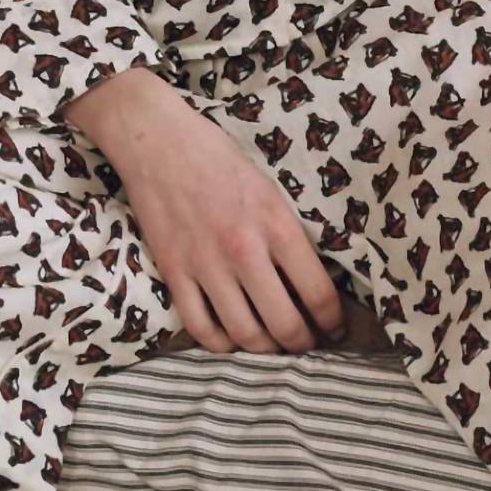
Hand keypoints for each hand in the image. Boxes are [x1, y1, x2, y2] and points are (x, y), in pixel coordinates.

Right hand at [62, 65, 347, 354]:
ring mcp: (206, 264)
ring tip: (271, 346)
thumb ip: (287, 233)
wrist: (156, 140)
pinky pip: (200, 327)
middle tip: (306, 344)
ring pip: (245, 334)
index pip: (318, 293)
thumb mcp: (268, 188)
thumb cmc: (216, 157)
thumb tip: (307, 279)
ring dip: (265, 350)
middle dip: (303, 344)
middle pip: (286, 325)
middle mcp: (244, 250)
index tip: (334, 328)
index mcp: (276, 224)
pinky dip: (219, 344)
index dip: (333, 322)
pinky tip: (229, 339)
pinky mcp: (174, 271)